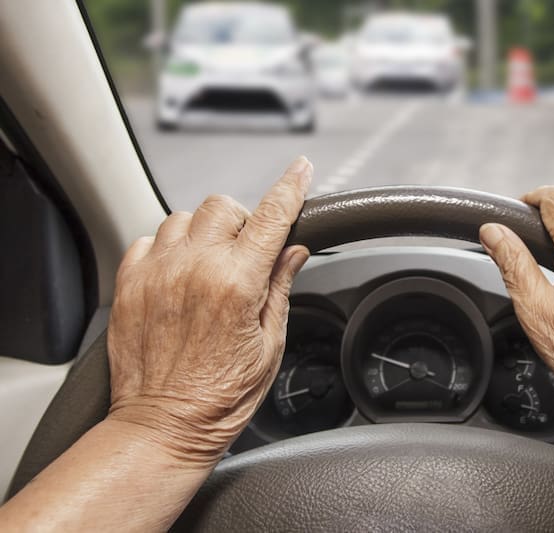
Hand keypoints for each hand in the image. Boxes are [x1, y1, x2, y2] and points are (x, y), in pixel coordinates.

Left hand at [107, 156, 312, 465]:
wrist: (163, 428)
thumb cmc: (219, 398)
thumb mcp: (269, 345)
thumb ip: (279, 288)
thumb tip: (293, 252)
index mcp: (236, 284)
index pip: (271, 218)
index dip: (290, 188)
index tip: (300, 171)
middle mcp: (194, 270)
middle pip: (223, 206)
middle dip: (241, 221)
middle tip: (246, 254)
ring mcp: (157, 274)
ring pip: (183, 217)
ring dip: (203, 233)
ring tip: (208, 267)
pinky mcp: (129, 285)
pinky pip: (148, 240)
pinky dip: (166, 248)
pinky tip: (178, 276)